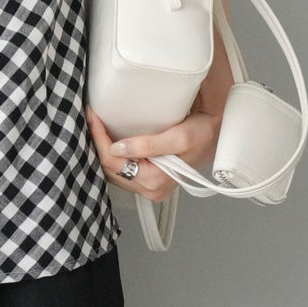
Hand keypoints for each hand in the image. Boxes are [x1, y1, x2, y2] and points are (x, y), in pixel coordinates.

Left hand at [84, 104, 221, 204]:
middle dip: (97, 144)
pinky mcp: (149, 181)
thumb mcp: (178, 137)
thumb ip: (148, 145)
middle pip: (110, 168)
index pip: (114, 162)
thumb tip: (117, 147)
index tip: (92, 116)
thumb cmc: (201, 134)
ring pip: (113, 171)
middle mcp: (150, 189)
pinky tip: (108, 140)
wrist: (216, 134)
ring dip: (103, 150)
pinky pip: (122, 170)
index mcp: (154, 182)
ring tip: (96, 128)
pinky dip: (113, 155)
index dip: (99, 139)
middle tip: (91, 119)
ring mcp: (149, 187)